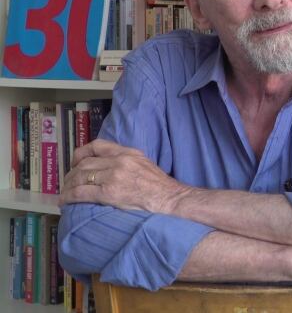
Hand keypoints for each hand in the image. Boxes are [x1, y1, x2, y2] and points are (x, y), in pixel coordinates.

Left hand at [59, 139, 188, 212]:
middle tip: (69, 183)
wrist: (171, 200)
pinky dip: (69, 197)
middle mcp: (119, 161)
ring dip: (68, 186)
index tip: (76, 162)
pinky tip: (65, 202)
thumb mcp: (144, 164)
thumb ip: (127, 162)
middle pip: (85, 163)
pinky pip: (81, 193)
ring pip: (79, 177)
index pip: (97, 145)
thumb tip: (108, 168)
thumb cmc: (160, 187)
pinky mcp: (109, 193)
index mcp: (128, 152)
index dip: (81, 153)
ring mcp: (113, 176)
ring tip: (65, 193)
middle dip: (72, 174)